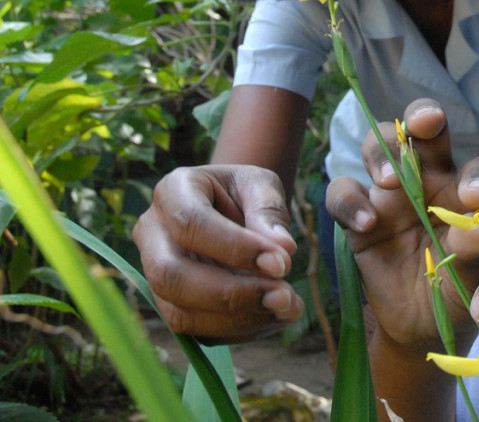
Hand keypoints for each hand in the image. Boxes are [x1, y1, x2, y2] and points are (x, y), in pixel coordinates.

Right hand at [133, 165, 302, 341]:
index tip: (282, 262)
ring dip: (239, 319)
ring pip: (180, 314)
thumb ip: (269, 210)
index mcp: (172, 193)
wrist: (231, 208)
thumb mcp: (260, 185)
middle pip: (171, 276)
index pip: (191, 224)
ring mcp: (155, 274)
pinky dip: (241, 329)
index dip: (236, 248)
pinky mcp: (172, 305)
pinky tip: (277, 316)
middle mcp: (152, 235)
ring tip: (289, 307)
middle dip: (231, 294)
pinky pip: (199, 331)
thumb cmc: (244, 192)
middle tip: (285, 296)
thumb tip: (283, 248)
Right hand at [326, 99, 478, 348]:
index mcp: (468, 192)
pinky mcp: (358, 214)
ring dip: (383, 152)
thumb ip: (475, 253)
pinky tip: (366, 224)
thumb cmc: (457, 290)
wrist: (421, 325)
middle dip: (425, 116)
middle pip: (426, 132)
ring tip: (389, 180)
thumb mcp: (473, 278)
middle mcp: (431, 180)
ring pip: (381, 145)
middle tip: (427, 121)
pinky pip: (344, 191)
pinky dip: (350, 201)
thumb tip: (477, 231)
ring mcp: (391, 193)